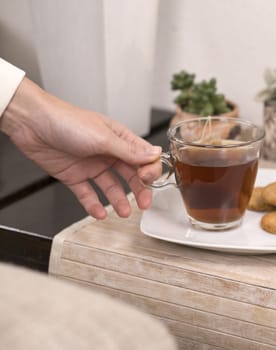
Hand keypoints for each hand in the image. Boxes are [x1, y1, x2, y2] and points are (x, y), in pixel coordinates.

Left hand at [1, 78, 161, 218]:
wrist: (32, 124)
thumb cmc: (67, 121)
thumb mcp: (104, 137)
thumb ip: (129, 151)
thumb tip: (154, 154)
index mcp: (119, 139)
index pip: (143, 157)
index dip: (149, 170)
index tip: (147, 179)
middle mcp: (108, 153)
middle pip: (131, 175)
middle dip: (140, 190)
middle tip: (144, 204)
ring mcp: (92, 165)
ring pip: (111, 187)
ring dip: (119, 200)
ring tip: (124, 213)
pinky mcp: (74, 176)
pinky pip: (88, 194)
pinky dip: (94, 204)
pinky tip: (100, 213)